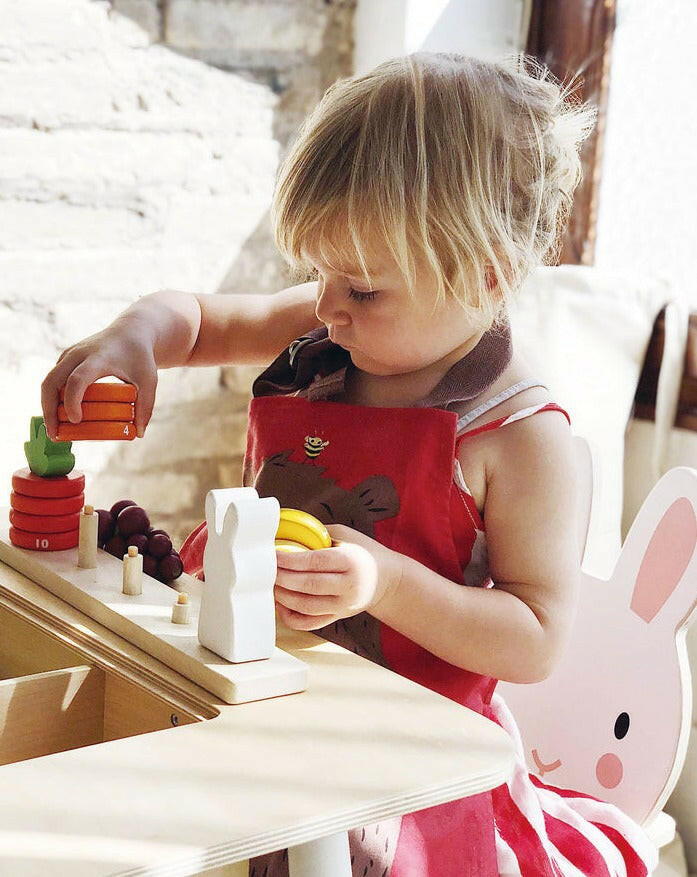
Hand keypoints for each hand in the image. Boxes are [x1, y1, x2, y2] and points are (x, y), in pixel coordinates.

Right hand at [41, 316, 157, 440]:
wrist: (131, 331)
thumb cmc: (140, 356)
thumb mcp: (149, 380)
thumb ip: (146, 406)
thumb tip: (140, 434)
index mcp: (98, 358)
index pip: (77, 380)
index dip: (72, 401)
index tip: (76, 421)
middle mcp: (78, 355)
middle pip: (52, 381)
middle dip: (49, 410)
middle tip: (55, 435)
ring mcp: (69, 355)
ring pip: (48, 381)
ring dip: (47, 406)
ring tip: (55, 431)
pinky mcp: (66, 358)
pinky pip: (53, 380)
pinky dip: (52, 398)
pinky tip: (59, 417)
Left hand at [274, 524, 403, 630]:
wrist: (386, 579)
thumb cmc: (362, 552)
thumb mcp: (346, 535)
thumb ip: (318, 534)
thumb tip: (286, 530)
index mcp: (351, 561)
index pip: (316, 562)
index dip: (291, 559)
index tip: (273, 555)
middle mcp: (349, 586)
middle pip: (309, 585)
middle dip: (283, 578)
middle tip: (266, 571)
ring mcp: (343, 605)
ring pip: (307, 606)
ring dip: (283, 597)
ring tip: (271, 585)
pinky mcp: (338, 617)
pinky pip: (310, 623)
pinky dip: (291, 617)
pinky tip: (281, 604)